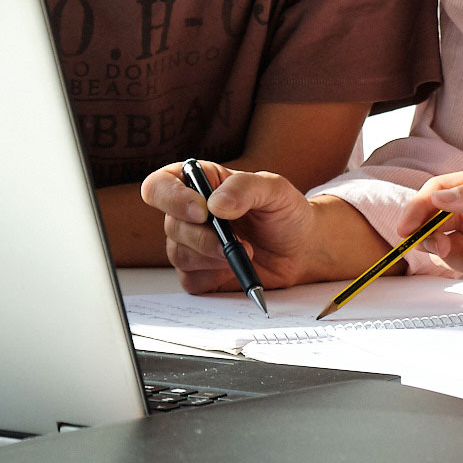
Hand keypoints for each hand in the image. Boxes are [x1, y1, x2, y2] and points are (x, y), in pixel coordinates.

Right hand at [140, 162, 338, 294]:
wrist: (302, 249)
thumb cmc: (285, 213)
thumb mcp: (275, 190)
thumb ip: (245, 188)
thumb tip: (214, 205)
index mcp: (199, 182)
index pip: (160, 186)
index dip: (172, 198)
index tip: (202, 210)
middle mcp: (188, 213)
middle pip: (171, 226)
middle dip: (204, 237)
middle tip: (237, 243)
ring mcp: (190, 244)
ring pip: (179, 255)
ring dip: (212, 257)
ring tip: (245, 254)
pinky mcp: (198, 273)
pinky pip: (191, 280)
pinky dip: (215, 276)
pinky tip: (236, 268)